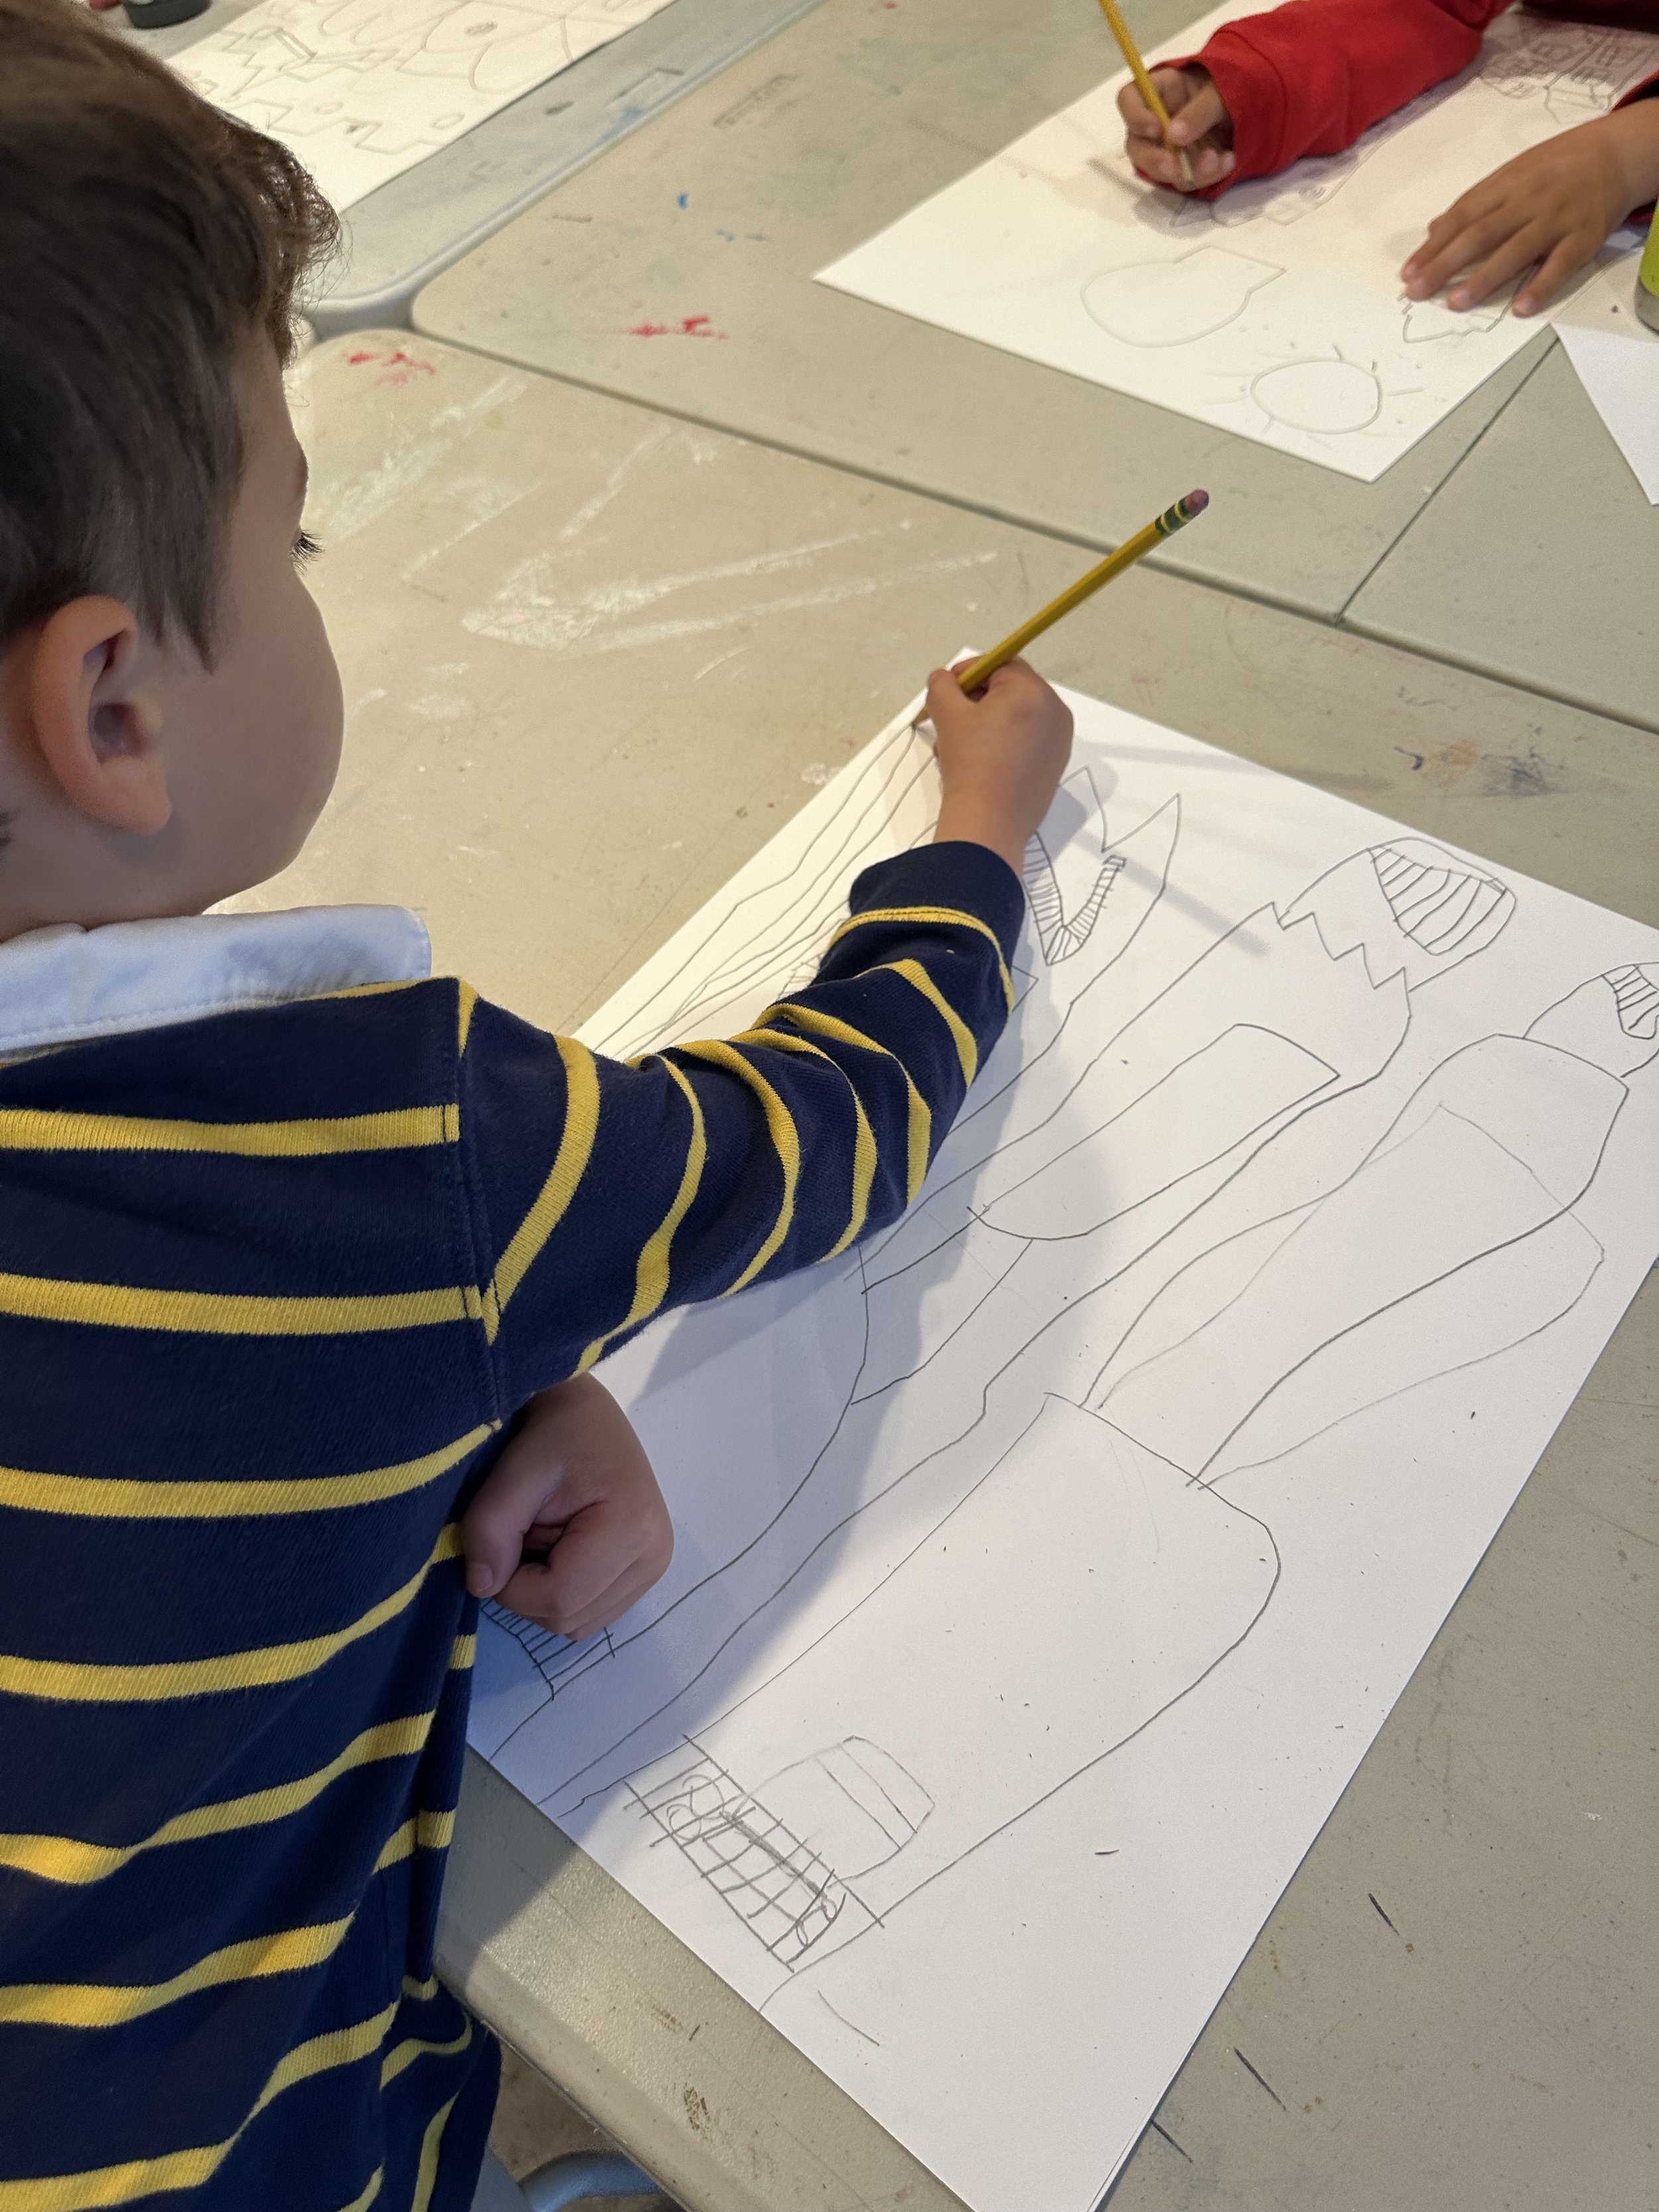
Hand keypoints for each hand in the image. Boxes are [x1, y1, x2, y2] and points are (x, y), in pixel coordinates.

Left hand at [460, 1377, 672, 1640]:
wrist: (584, 1414)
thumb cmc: (552, 1435)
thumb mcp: (513, 1473)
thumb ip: (489, 1530)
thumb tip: (482, 1588)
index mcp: (631, 1528)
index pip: (559, 1599)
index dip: (512, 1586)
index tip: (501, 1542)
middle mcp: (655, 1555)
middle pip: (569, 1619)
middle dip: (528, 1589)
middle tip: (525, 1533)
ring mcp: (655, 1566)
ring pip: (579, 1624)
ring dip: (545, 1593)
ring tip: (546, 1538)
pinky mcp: (648, 1570)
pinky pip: (592, 1612)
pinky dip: (565, 1593)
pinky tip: (562, 1551)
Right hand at [928, 657, 1071, 874]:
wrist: (989, 823)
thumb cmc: (971, 762)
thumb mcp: (947, 715)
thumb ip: (942, 686)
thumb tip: (943, 678)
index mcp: (1033, 692)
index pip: (1001, 664)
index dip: (970, 671)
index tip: (946, 688)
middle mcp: (1055, 712)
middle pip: (1012, 690)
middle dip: (978, 699)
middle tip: (951, 717)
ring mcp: (1059, 741)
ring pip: (1019, 718)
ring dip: (988, 722)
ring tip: (960, 745)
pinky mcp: (1055, 767)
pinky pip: (1028, 741)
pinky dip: (1005, 743)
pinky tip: (981, 763)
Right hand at [1118, 66, 1234, 191]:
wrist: (1252, 106)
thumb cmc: (1230, 88)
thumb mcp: (1219, 90)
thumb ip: (1198, 111)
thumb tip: (1174, 136)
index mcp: (1160, 90)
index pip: (1129, 99)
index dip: (1135, 115)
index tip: (1155, 128)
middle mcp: (1156, 121)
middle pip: (1137, 146)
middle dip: (1155, 161)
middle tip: (1175, 168)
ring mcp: (1167, 147)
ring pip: (1161, 170)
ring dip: (1189, 172)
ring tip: (1218, 161)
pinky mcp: (1183, 166)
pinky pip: (1185, 179)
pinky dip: (1206, 177)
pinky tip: (1227, 162)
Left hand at [1402, 104, 1658, 317]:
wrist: (1615, 153)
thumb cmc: (1556, 167)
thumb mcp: (1512, 174)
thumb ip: (1475, 203)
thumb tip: (1434, 228)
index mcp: (1506, 185)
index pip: (1461, 218)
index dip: (1433, 247)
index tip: (1408, 273)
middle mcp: (1528, 201)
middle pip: (1480, 235)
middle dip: (1445, 264)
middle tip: (1418, 291)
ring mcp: (1556, 219)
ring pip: (1515, 250)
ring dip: (1484, 278)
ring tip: (1455, 302)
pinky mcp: (1583, 237)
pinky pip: (1560, 265)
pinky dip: (1541, 286)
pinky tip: (1520, 308)